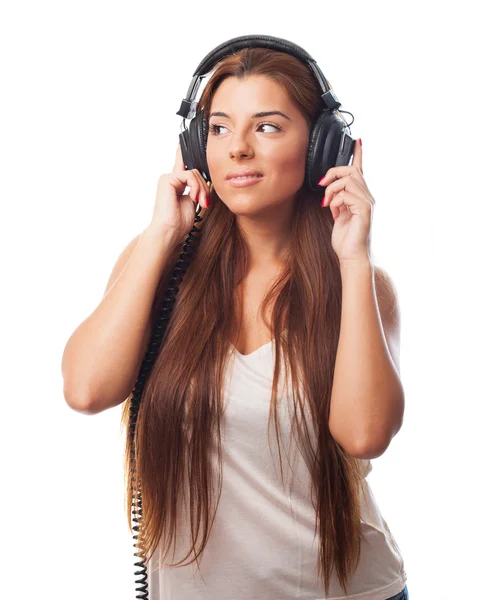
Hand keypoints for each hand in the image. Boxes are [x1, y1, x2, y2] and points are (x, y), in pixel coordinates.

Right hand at [150, 142, 210, 238]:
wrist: (169, 231)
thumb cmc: (179, 222)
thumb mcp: (194, 202)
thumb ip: (198, 189)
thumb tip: (207, 182)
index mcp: (176, 184)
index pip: (182, 163)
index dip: (184, 152)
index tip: (184, 139)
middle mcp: (171, 179)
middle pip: (196, 172)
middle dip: (204, 187)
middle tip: (205, 202)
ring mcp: (168, 178)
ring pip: (194, 173)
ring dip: (201, 189)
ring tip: (201, 202)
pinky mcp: (167, 180)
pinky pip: (189, 175)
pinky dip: (195, 187)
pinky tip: (194, 198)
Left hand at [318, 139, 374, 263]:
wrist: (351, 256)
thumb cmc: (345, 239)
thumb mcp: (338, 215)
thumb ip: (337, 200)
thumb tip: (330, 191)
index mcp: (360, 196)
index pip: (360, 170)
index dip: (358, 154)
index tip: (357, 140)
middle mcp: (367, 196)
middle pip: (351, 170)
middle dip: (333, 174)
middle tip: (322, 185)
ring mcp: (368, 202)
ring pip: (348, 180)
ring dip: (332, 190)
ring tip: (327, 203)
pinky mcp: (365, 210)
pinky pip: (347, 194)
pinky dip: (336, 201)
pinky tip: (333, 211)